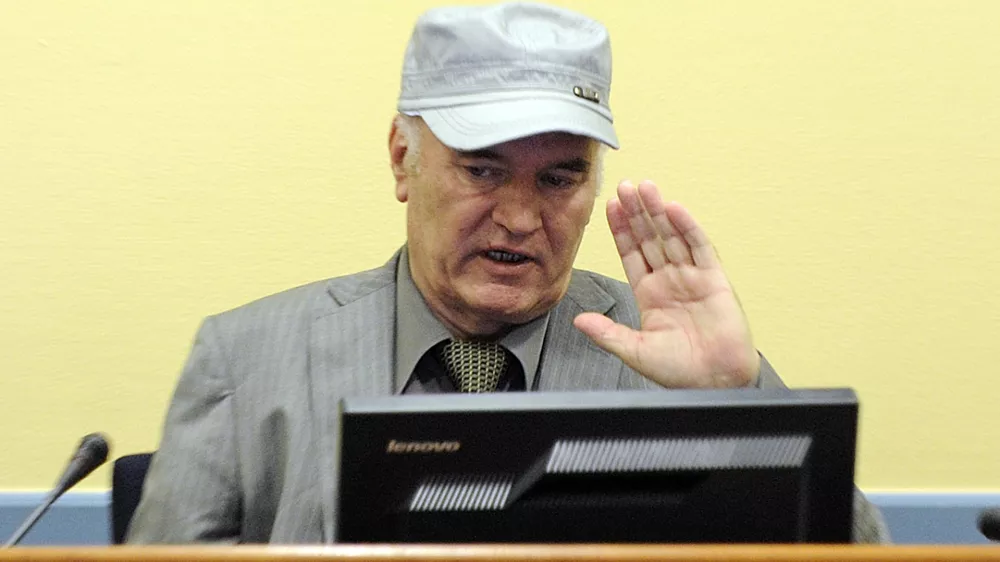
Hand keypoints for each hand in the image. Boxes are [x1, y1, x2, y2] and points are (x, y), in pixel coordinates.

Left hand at [573, 180, 759, 387]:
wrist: (714, 383)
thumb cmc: (678, 371)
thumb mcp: (633, 351)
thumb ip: (607, 333)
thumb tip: (578, 320)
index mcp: (649, 293)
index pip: (631, 253)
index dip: (621, 230)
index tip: (610, 206)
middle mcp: (669, 280)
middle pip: (650, 238)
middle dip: (637, 212)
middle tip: (625, 185)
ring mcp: (692, 277)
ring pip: (672, 236)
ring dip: (658, 212)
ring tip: (645, 187)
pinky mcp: (714, 280)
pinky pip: (700, 248)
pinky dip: (688, 227)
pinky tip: (674, 209)